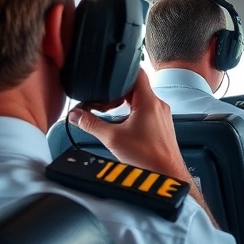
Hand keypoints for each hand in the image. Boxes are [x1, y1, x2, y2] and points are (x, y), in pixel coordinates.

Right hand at [69, 70, 186, 178]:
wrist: (166, 174)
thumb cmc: (148, 157)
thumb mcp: (112, 138)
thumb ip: (91, 124)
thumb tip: (77, 115)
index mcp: (149, 101)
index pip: (138, 73)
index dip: (122, 70)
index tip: (110, 72)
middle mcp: (159, 105)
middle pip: (136, 87)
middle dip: (117, 92)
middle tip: (103, 102)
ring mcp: (162, 115)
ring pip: (141, 100)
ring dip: (124, 103)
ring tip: (111, 114)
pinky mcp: (161, 125)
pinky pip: (146, 111)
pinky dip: (133, 113)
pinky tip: (123, 125)